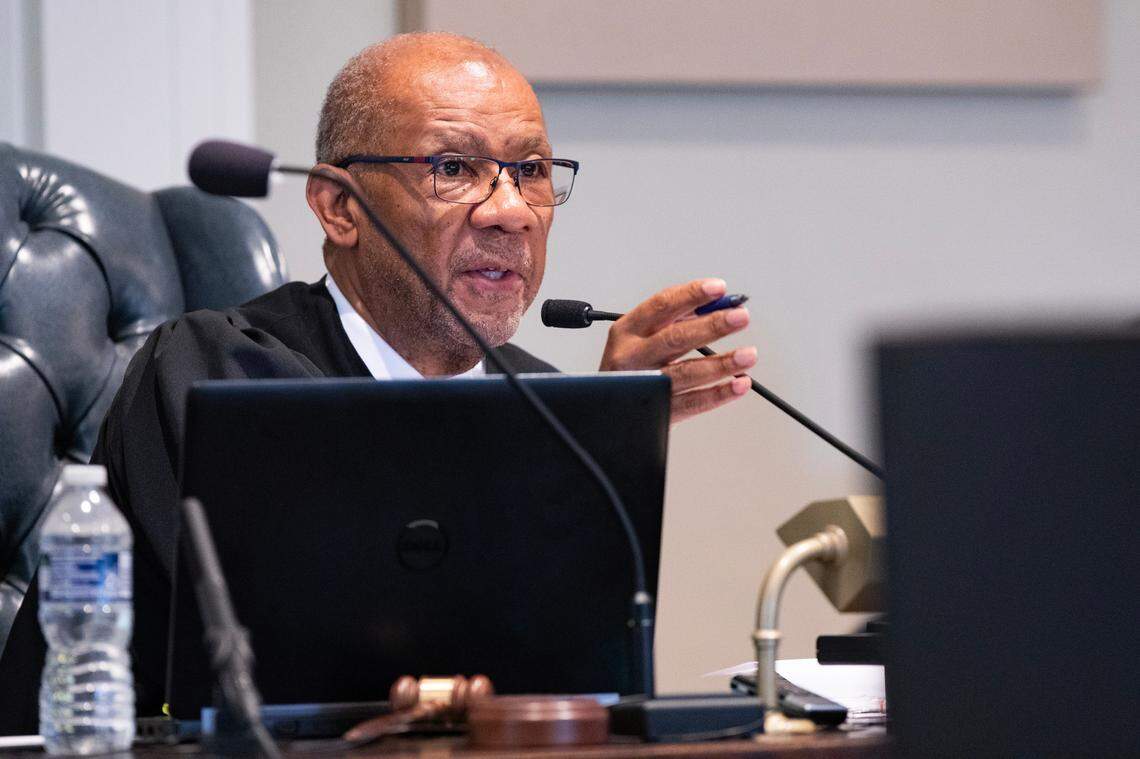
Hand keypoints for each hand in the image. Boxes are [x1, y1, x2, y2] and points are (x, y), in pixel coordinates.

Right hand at [599, 278, 756, 423]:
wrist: (606, 409)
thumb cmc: (630, 367)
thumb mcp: (641, 336)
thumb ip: (676, 318)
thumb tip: (717, 305)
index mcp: (627, 331)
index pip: (661, 305)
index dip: (691, 294)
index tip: (719, 287)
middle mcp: (631, 356)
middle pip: (674, 338)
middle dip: (711, 326)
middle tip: (740, 317)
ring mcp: (642, 386)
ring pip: (685, 373)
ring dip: (721, 363)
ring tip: (748, 355)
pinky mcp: (656, 412)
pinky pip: (693, 403)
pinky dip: (719, 394)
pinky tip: (739, 384)